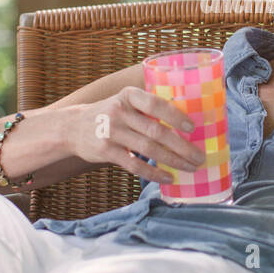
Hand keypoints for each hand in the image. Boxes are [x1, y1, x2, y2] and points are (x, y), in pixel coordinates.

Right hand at [68, 86, 206, 184]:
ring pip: (149, 149)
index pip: (155, 103)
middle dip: (182, 146)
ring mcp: (111, 132)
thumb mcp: (125, 101)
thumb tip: (187, 125)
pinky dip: (154, 173)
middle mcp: (119, 111)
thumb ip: (148, 109)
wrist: (73, 127)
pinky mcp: (105, 151)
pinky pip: (135, 165)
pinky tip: (169, 177)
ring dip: (173, 160)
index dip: (175, 115)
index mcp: (129, 95)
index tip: (193, 127)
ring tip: (190, 167)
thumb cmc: (111, 115)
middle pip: (156, 130)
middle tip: (200, 156)